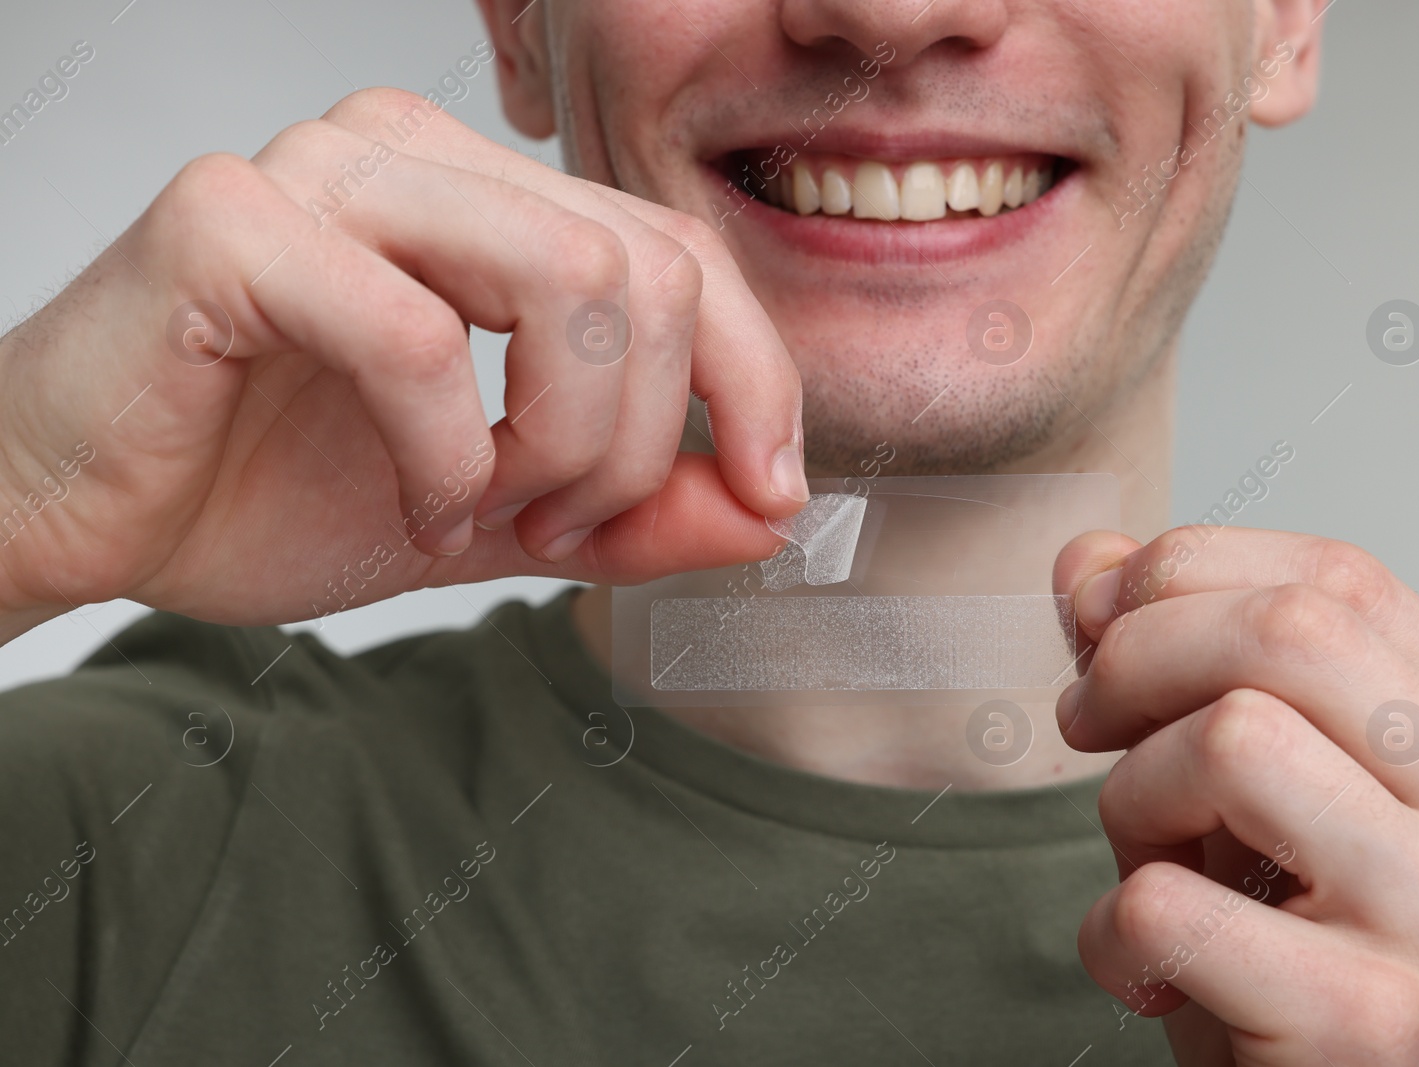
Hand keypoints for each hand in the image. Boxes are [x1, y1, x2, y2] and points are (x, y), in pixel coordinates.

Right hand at [0, 89, 803, 635]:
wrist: (85, 513)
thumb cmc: (263, 486)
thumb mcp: (498, 513)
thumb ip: (632, 510)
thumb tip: (764, 512)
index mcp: (489, 199)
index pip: (686, 256)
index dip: (756, 382)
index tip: (767, 494)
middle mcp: (420, 155)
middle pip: (648, 270)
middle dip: (638, 441)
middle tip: (556, 524)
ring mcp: (326, 173)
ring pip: (567, 279)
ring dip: (555, 441)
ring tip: (478, 509)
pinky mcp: (234, 222)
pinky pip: (418, 337)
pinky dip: (444, 452)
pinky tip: (410, 496)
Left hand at [1054, 527, 1418, 1064]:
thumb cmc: (1296, 964)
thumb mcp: (1240, 793)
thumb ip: (1175, 666)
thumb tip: (1087, 559)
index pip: (1341, 580)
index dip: (1186, 574)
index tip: (1100, 623)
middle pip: (1294, 630)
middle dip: (1138, 653)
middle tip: (1086, 719)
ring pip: (1233, 740)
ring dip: (1131, 796)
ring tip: (1149, 868)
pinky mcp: (1373, 1026)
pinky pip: (1169, 902)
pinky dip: (1111, 932)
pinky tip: (1151, 973)